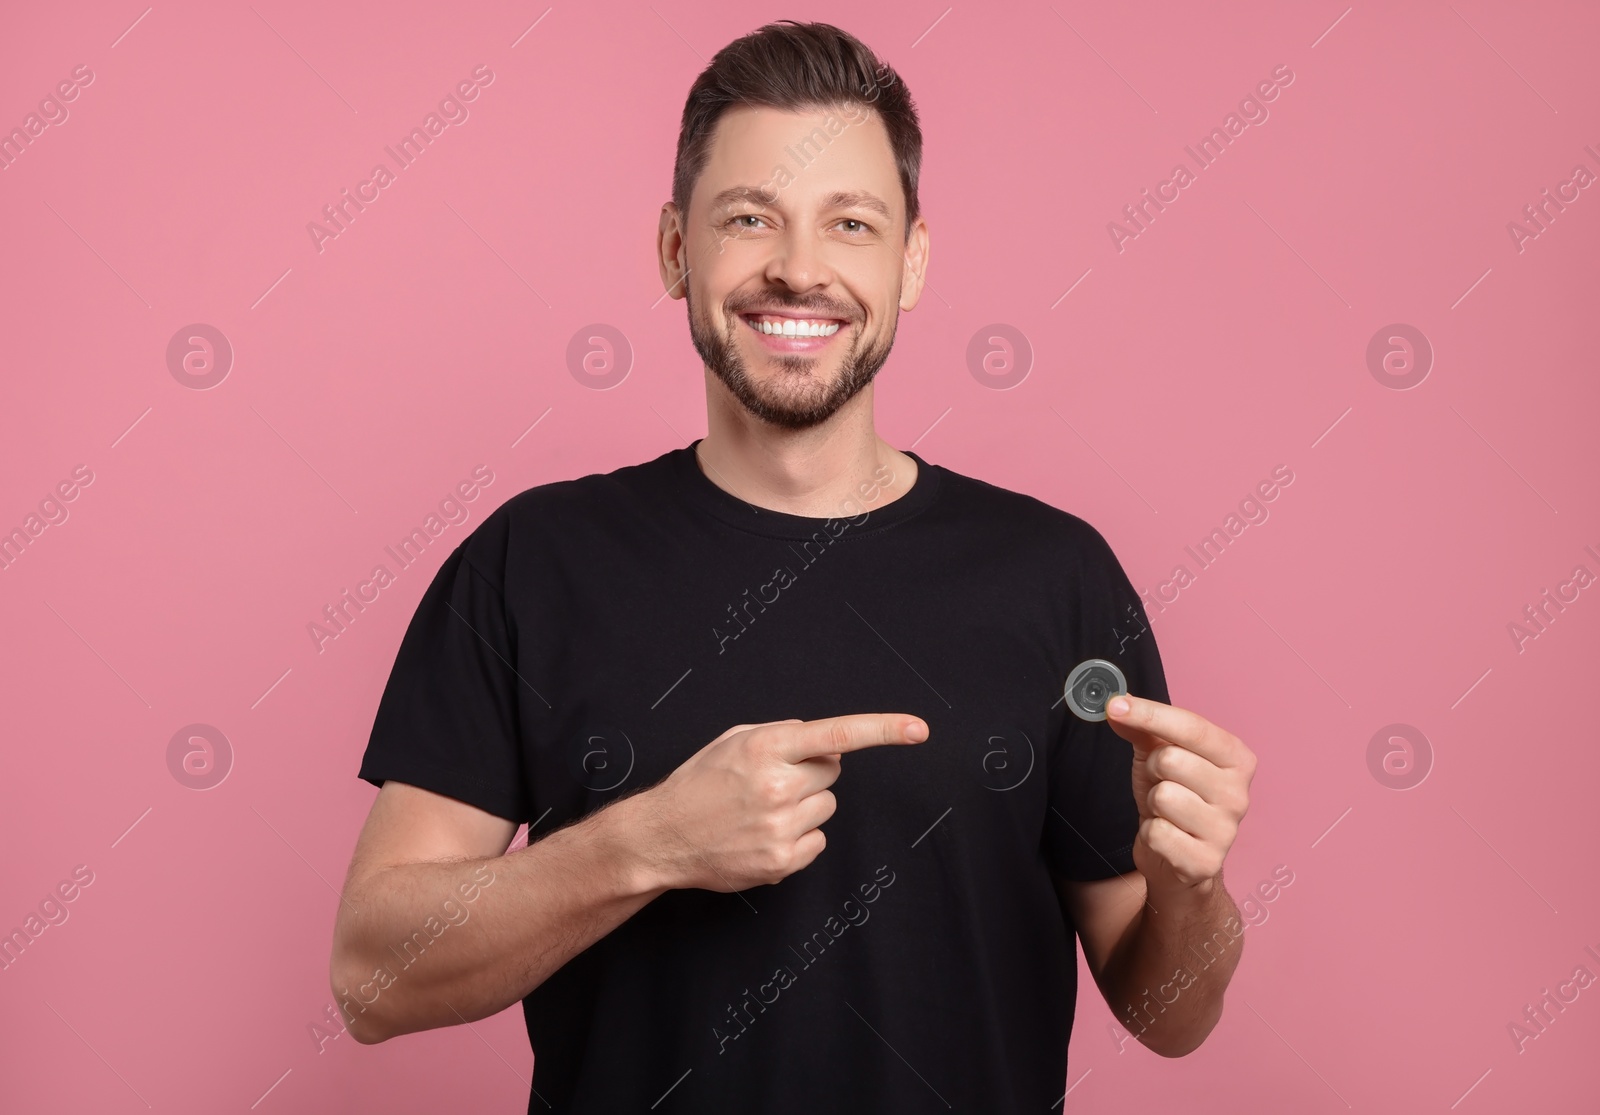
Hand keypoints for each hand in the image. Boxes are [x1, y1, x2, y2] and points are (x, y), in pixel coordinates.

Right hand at [634, 714, 927, 892]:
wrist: (663, 836)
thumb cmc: (698, 783)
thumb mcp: (733, 740)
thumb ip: (782, 734)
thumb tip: (824, 742)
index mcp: (765, 747)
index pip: (837, 734)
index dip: (883, 730)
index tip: (918, 729)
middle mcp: (777, 785)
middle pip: (833, 771)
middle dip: (811, 772)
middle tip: (773, 781)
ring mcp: (781, 826)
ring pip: (827, 806)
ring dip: (804, 805)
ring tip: (762, 810)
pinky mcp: (783, 860)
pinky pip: (818, 840)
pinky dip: (798, 837)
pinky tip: (763, 834)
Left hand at [1104, 695, 1255, 895]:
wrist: (1177, 858)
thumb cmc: (1174, 797)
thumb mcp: (1158, 755)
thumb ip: (1142, 727)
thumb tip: (1117, 704)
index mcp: (1237, 758)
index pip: (1192, 727)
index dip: (1150, 713)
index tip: (1116, 706)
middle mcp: (1239, 793)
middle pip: (1171, 760)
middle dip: (1153, 770)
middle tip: (1161, 783)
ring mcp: (1226, 831)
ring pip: (1163, 797)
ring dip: (1152, 804)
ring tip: (1165, 812)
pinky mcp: (1206, 862)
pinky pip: (1157, 833)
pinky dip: (1151, 833)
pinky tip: (1166, 837)